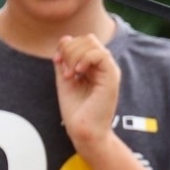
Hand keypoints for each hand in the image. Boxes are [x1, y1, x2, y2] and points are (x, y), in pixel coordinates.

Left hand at [54, 34, 119, 149]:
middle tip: (64, 70)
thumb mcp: (65, 79)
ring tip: (70, 74)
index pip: (84, 41)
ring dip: (74, 56)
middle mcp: (104, 67)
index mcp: (95, 67)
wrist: (84, 131)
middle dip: (69, 50)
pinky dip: (84, 59)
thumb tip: (65, 38)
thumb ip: (65, 60)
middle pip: (88, 38)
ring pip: (93, 44)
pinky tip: (78, 73)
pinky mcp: (112, 77)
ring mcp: (109, 71)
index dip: (67, 46)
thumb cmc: (76, 111)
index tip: (57, 62)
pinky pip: (100, 54)